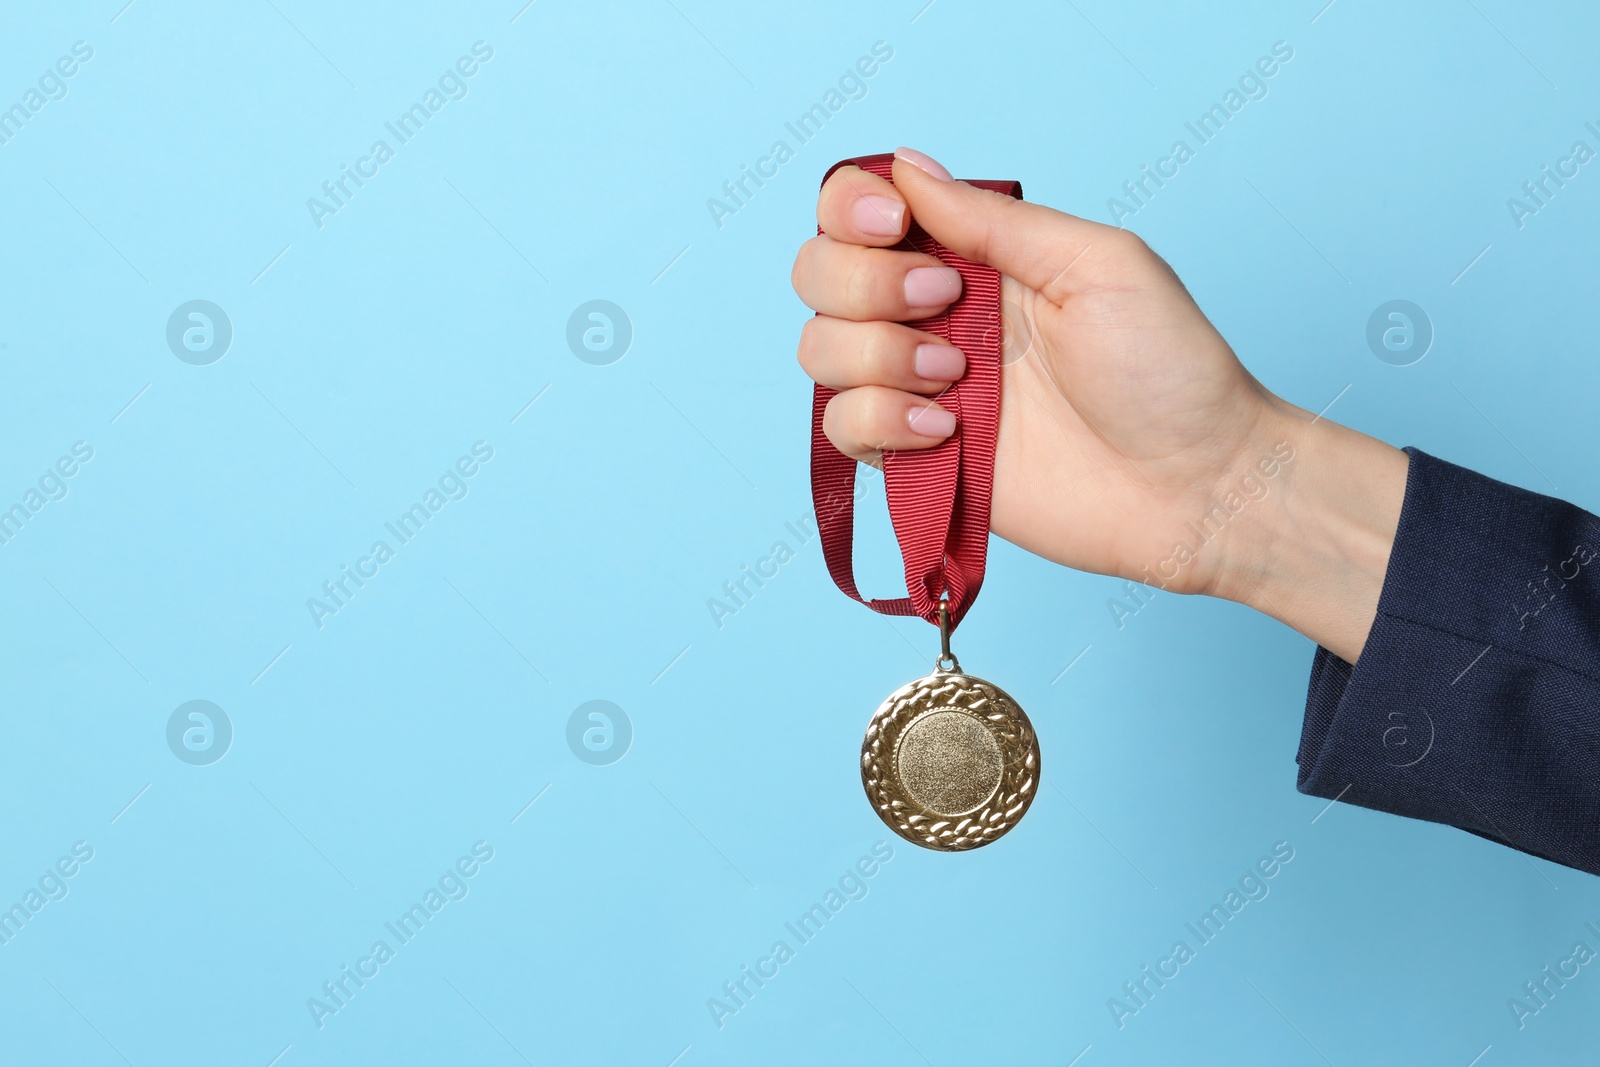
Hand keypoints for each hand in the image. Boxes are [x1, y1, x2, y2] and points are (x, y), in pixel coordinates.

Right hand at [791, 148, 1407, 661]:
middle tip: (945, 301)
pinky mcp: (915, 460)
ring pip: (819, 350)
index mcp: (972, 257)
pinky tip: (946, 431)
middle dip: (864, 282)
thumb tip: (905, 166)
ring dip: (877, 354)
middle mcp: (931, 316)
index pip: (860, 210)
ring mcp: (918, 389)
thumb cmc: (1169, 368)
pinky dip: (880, 421)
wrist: (1194, 485)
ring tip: (957, 375)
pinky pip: (841, 428)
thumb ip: (994, 221)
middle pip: (819, 274)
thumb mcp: (1095, 263)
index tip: (896, 226)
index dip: (852, 209)